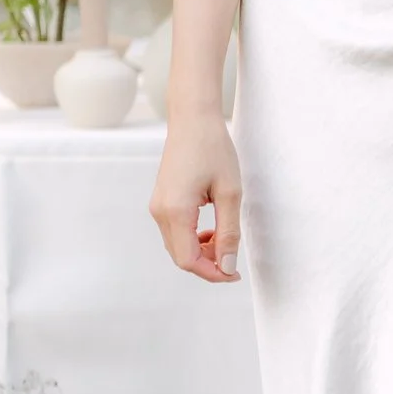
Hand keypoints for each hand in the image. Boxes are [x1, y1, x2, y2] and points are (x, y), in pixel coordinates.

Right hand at [149, 111, 244, 282]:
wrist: (193, 120)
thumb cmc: (214, 150)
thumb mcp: (230, 193)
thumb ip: (229, 232)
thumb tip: (227, 266)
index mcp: (176, 211)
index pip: (189, 261)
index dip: (213, 273)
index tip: (235, 273)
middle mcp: (160, 212)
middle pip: (181, 257)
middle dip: (208, 265)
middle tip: (234, 258)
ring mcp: (157, 206)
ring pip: (177, 246)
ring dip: (202, 252)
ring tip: (225, 239)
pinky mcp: (161, 202)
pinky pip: (175, 232)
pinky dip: (194, 239)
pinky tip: (212, 230)